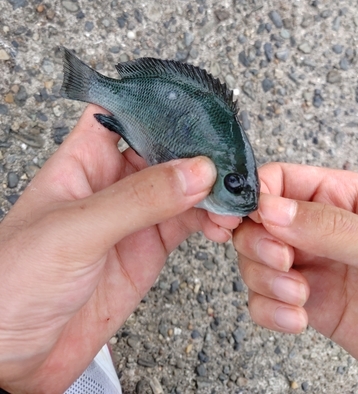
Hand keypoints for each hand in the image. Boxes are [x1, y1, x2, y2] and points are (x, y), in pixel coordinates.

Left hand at [0, 105, 239, 393]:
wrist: (11, 358)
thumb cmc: (14, 282)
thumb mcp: (75, 231)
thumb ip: (138, 200)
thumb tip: (196, 172)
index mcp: (82, 163)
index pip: (120, 113)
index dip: (155, 102)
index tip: (194, 101)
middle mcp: (110, 185)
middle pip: (161, 149)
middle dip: (196, 148)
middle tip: (229, 153)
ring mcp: (131, 218)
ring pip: (181, 187)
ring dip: (210, 187)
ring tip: (233, 194)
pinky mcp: (147, 251)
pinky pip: (188, 224)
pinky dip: (211, 220)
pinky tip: (224, 222)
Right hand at [233, 163, 357, 372]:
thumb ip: (330, 226)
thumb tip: (272, 209)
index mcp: (342, 197)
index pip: (280, 180)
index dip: (253, 196)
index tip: (242, 217)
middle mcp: (319, 229)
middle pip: (257, 222)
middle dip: (258, 244)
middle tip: (282, 260)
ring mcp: (311, 265)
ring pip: (254, 261)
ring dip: (265, 281)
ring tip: (298, 295)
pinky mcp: (305, 302)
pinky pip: (263, 299)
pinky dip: (269, 311)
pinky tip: (296, 318)